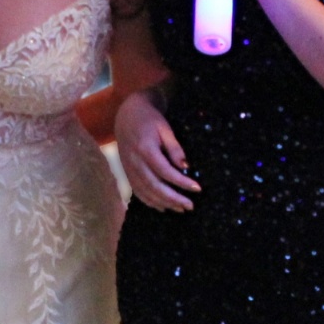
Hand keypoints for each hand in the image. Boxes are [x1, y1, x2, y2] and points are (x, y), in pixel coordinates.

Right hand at [115, 90, 198, 211]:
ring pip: (146, 192)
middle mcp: (134, 162)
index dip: (181, 182)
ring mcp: (129, 169)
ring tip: (180, 208)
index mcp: (145, 149)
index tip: (197, 188)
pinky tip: (163, 207)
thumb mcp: (165, 128)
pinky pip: (138, 192)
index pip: (165, 171)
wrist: (126, 115)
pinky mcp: (127, 173)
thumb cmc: (149, 120)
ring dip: (164, 203)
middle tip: (190, 205)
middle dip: (174, 198)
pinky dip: (150, 202)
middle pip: (154, 186)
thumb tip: (186, 167)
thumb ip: (174, 148)